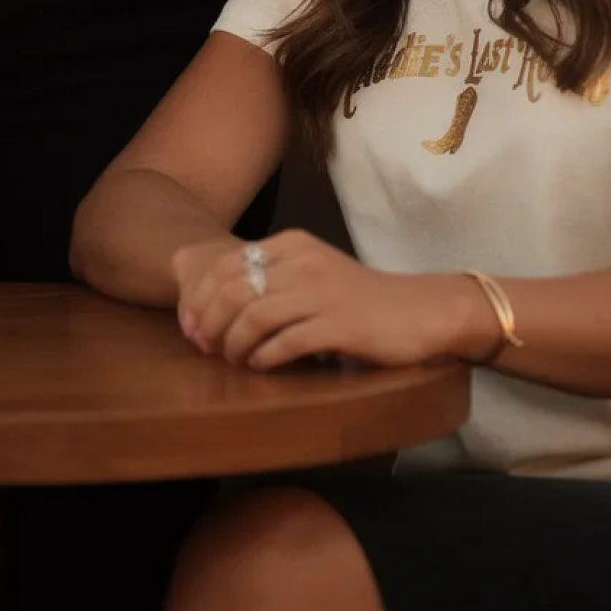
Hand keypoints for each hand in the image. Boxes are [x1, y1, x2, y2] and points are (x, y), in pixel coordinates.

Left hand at [171, 228, 490, 372]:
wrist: (419, 311)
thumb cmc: (359, 300)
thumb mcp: (312, 274)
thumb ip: (273, 280)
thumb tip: (218, 307)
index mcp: (292, 244)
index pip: (226, 264)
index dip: (201, 298)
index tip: (192, 326)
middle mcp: (302, 261)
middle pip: (233, 289)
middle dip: (209, 322)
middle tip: (205, 348)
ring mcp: (321, 291)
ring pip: (254, 315)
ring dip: (234, 343)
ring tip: (233, 360)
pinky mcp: (339, 324)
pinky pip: (286, 342)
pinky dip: (265, 357)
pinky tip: (262, 367)